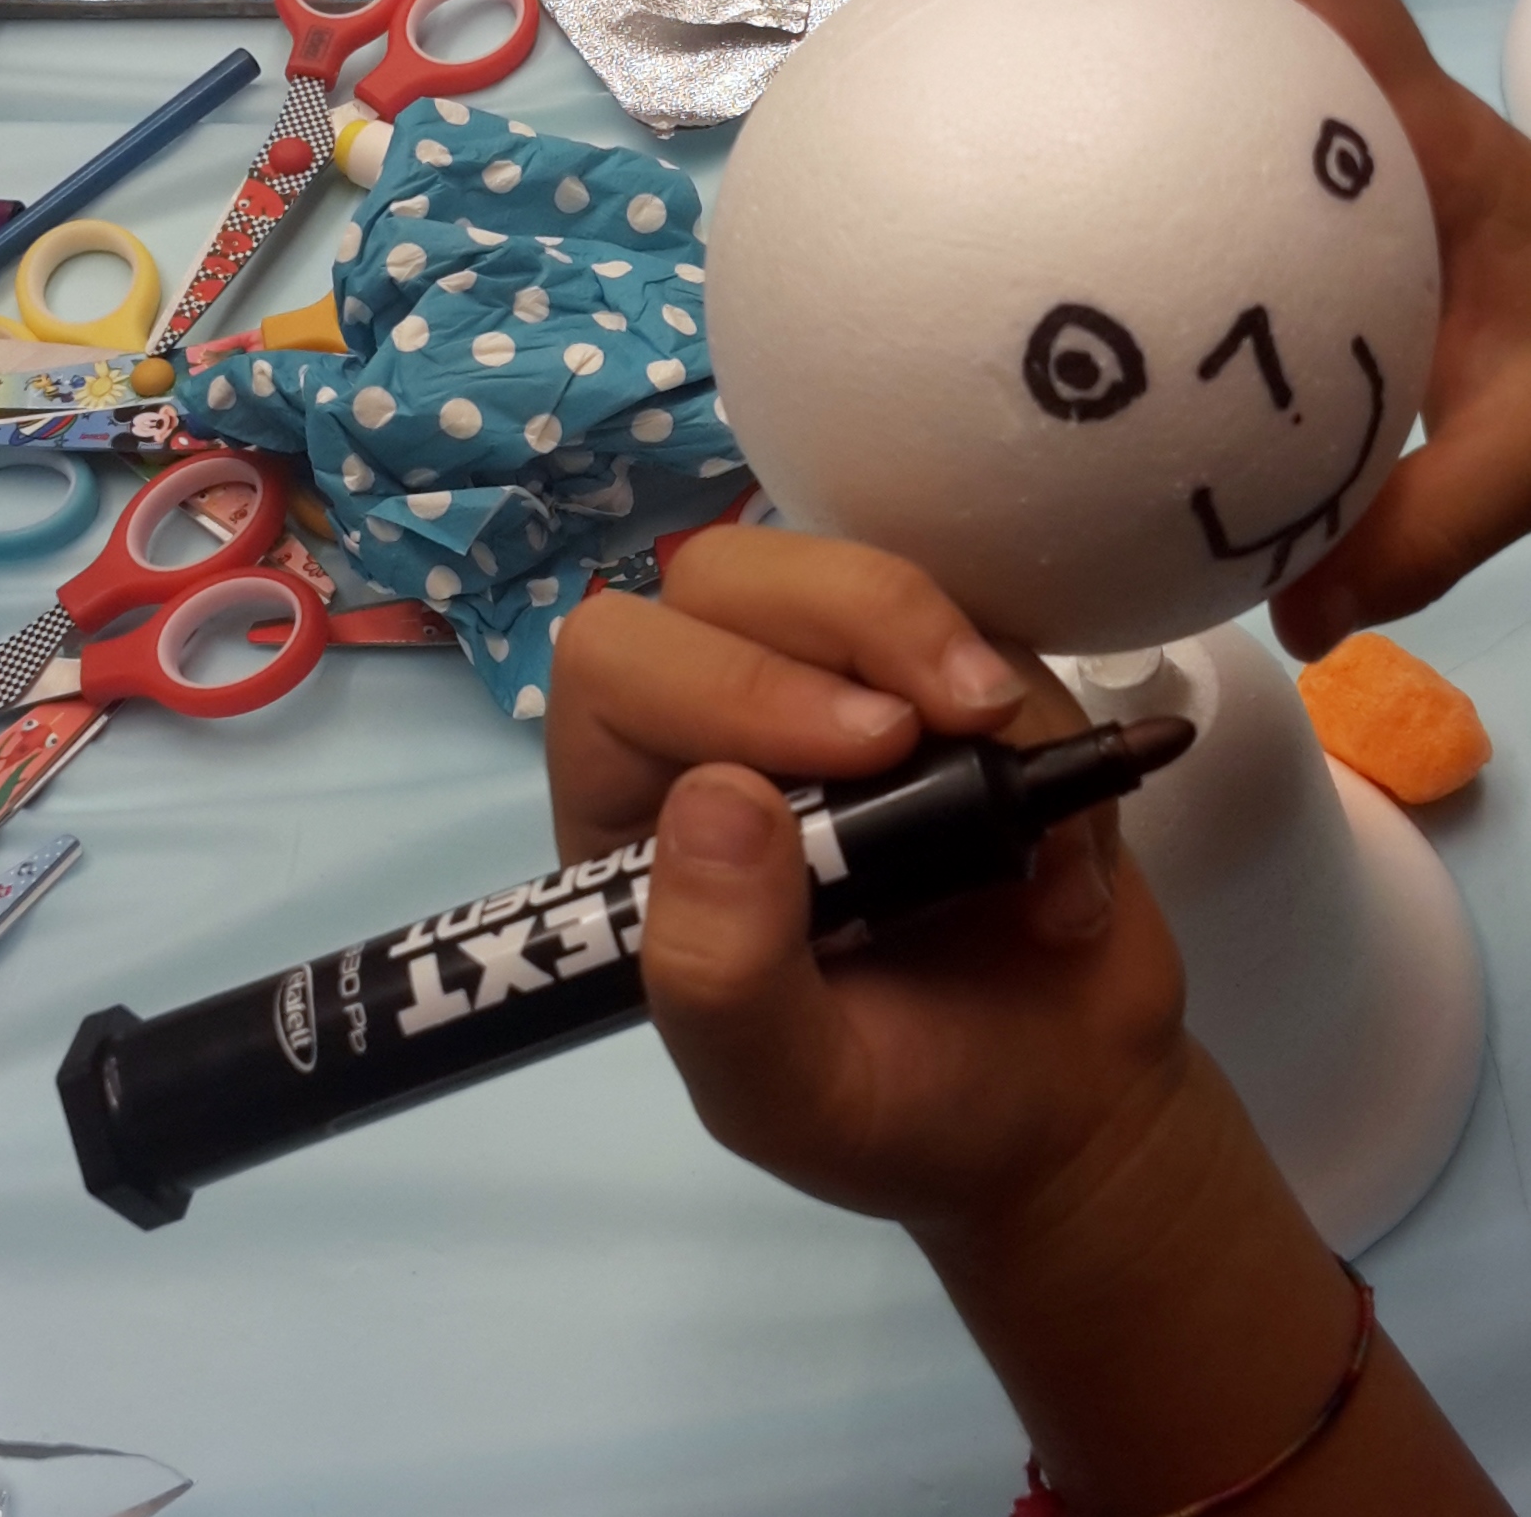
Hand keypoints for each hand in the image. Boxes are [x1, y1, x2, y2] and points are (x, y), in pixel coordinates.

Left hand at [547, 525, 1186, 1235]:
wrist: (1063, 1109)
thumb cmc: (902, 1113)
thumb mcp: (787, 1093)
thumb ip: (719, 973)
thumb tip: (713, 796)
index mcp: (639, 818)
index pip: (617, 666)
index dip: (728, 677)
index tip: (867, 756)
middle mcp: (720, 731)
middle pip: (726, 574)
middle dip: (853, 620)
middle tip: (956, 726)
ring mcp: (839, 690)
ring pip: (850, 570)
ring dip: (948, 648)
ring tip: (1021, 782)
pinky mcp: (947, 681)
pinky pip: (983, 618)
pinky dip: (1042, 713)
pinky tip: (1068, 848)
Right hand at [1022, 0, 1530, 658]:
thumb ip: (1419, 532)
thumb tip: (1293, 619)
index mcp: (1428, 147)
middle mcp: (1387, 129)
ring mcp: (1367, 163)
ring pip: (1246, 61)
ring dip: (1142, 46)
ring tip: (1013, 78)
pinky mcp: (1345, 214)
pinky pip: (1235, 160)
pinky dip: (1155, 164)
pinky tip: (1075, 238)